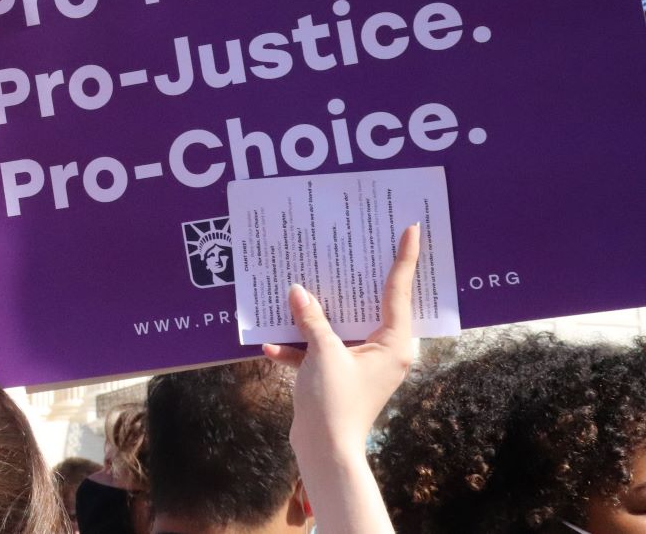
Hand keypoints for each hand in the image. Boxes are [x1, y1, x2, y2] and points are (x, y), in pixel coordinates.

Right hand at [264, 222, 419, 457]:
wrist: (324, 452)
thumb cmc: (335, 403)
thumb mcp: (323, 354)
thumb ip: (312, 320)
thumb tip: (298, 292)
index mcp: (393, 344)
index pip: (399, 292)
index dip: (405, 259)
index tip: (411, 229)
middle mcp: (382, 352)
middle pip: (369, 306)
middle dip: (353, 282)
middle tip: (354, 246)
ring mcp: (360, 364)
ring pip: (338, 328)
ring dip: (314, 317)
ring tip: (297, 292)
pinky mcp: (337, 376)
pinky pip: (319, 352)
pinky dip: (297, 348)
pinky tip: (270, 344)